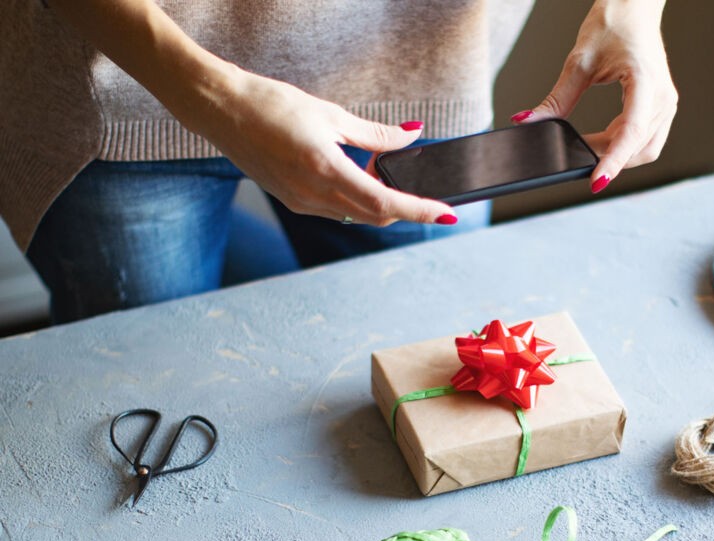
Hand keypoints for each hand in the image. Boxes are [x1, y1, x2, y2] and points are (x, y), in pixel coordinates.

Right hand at [187, 67, 453, 225]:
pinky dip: (356, 198)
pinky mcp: (293, 201)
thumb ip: (376, 134)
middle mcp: (313, 195)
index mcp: (325, 170)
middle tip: (422, 189)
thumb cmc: (272, 105)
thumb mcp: (332, 115)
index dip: (419, 210)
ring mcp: (301, 202)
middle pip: (375, 215)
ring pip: (356, 215)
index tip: (446, 213)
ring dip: (379, 202)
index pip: (385, 202)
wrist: (221, 109)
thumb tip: (412, 135)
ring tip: (385, 173)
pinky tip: (358, 175)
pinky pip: (337, 208)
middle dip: (404, 208)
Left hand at [511, 0, 676, 192]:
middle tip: (576, 159)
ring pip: (645, 148)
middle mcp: (662, 97)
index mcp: (645, 81)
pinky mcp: (661, 106)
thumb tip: (527, 122)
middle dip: (609, 159)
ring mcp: (665, 103)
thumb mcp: (579, 62)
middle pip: (638, 147)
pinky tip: (602, 142)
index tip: (596, 181)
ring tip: (587, 148)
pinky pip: (646, 138)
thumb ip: (555, 100)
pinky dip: (623, 145)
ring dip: (617, 155)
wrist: (634, 6)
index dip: (612, 161)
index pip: (630, 132)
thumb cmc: (613, 24)